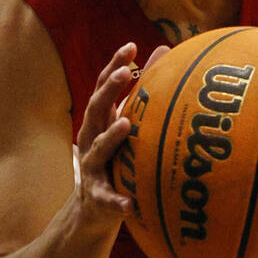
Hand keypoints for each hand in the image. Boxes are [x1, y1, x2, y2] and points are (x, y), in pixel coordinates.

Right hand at [76, 42, 140, 220]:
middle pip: (95, 109)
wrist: (92, 210)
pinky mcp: (98, 197)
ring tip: (126, 124)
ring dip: (111, 136)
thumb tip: (166, 50)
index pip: (103, 88)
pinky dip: (117, 201)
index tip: (131, 47)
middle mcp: (91, 139)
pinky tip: (129, 204)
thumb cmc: (115, 160)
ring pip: (98, 150)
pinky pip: (107, 198)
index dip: (115, 66)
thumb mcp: (125, 125)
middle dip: (109, 90)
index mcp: (99, 121)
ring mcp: (92, 168)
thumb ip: (142, 94)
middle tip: (126, 73)